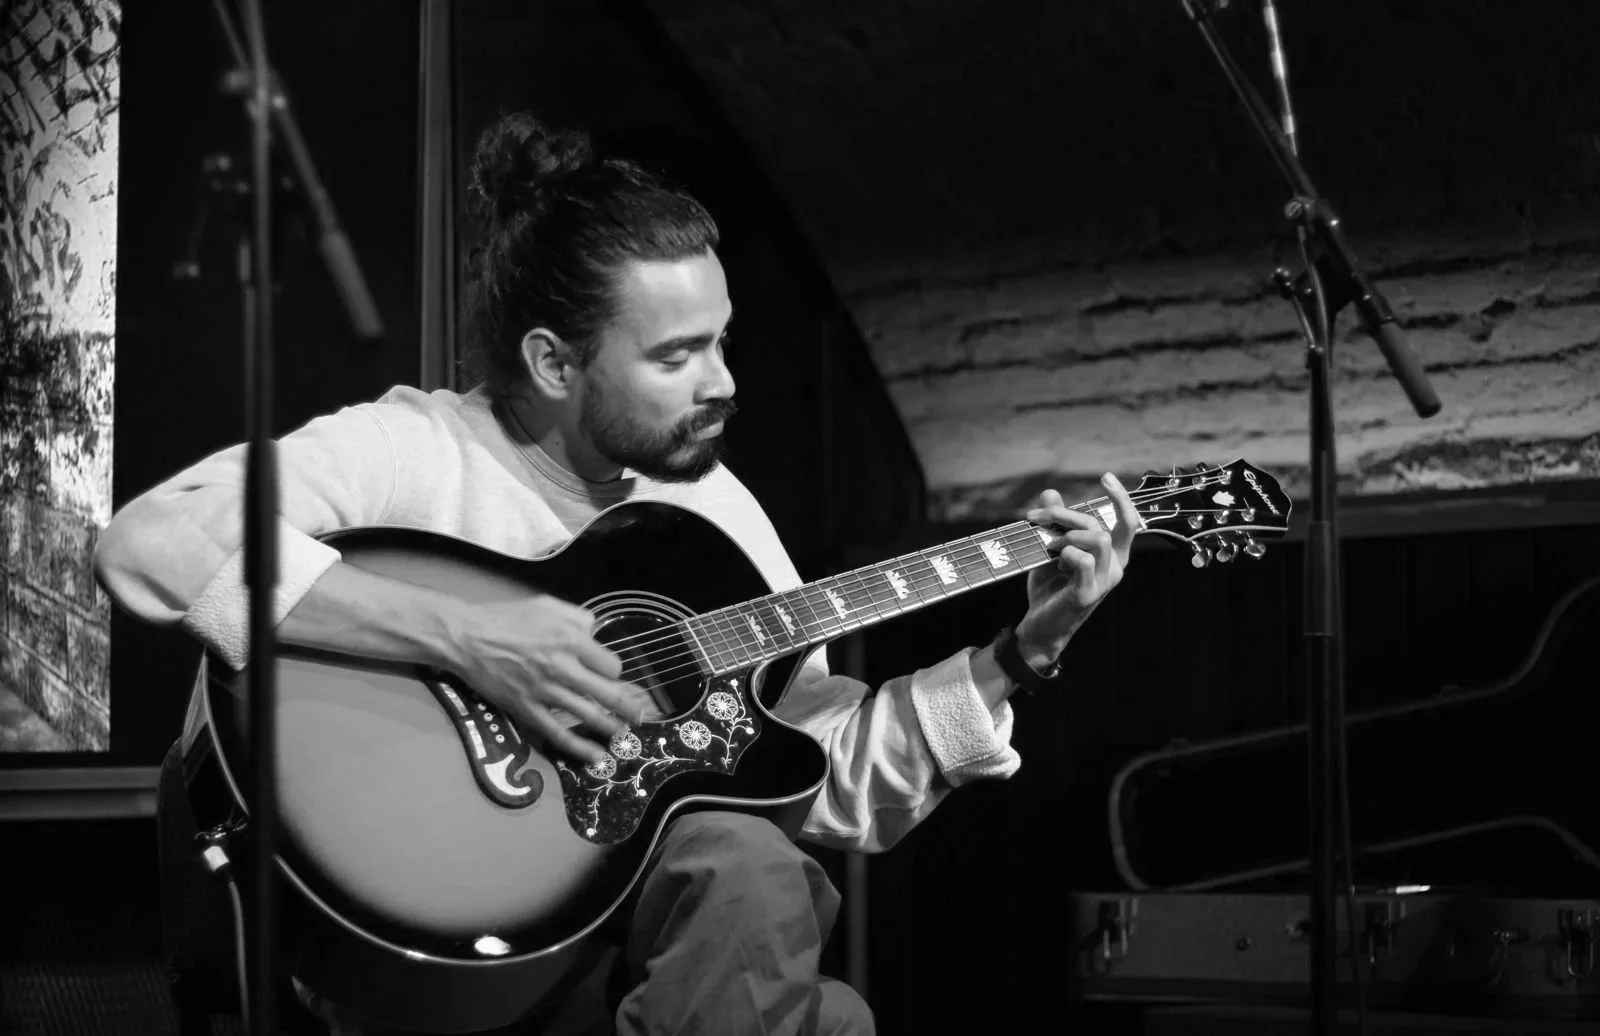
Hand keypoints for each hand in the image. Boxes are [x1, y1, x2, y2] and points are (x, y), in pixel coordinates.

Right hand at [444, 594, 648, 764]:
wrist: (467, 637)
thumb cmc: (508, 618)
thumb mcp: (548, 604)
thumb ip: (578, 617)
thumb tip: (597, 632)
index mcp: (572, 638)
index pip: (611, 665)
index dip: (614, 672)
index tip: (610, 677)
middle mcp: (563, 666)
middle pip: (610, 693)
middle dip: (630, 707)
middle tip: (641, 716)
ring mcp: (545, 690)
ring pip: (589, 715)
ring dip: (612, 728)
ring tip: (623, 734)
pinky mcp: (527, 708)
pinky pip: (559, 733)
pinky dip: (580, 748)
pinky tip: (597, 757)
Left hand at [1015, 473, 1141, 667]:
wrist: (1039, 626)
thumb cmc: (1049, 587)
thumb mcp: (1050, 550)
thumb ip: (1054, 522)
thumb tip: (1051, 493)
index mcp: (1112, 556)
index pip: (1128, 523)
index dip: (1121, 498)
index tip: (1106, 477)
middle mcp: (1115, 568)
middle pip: (1103, 526)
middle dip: (1069, 515)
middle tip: (1037, 518)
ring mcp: (1104, 582)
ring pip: (1098, 540)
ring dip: (1067, 535)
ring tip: (1049, 546)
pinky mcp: (1089, 594)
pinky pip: (1085, 561)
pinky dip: (1067, 553)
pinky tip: (1056, 561)